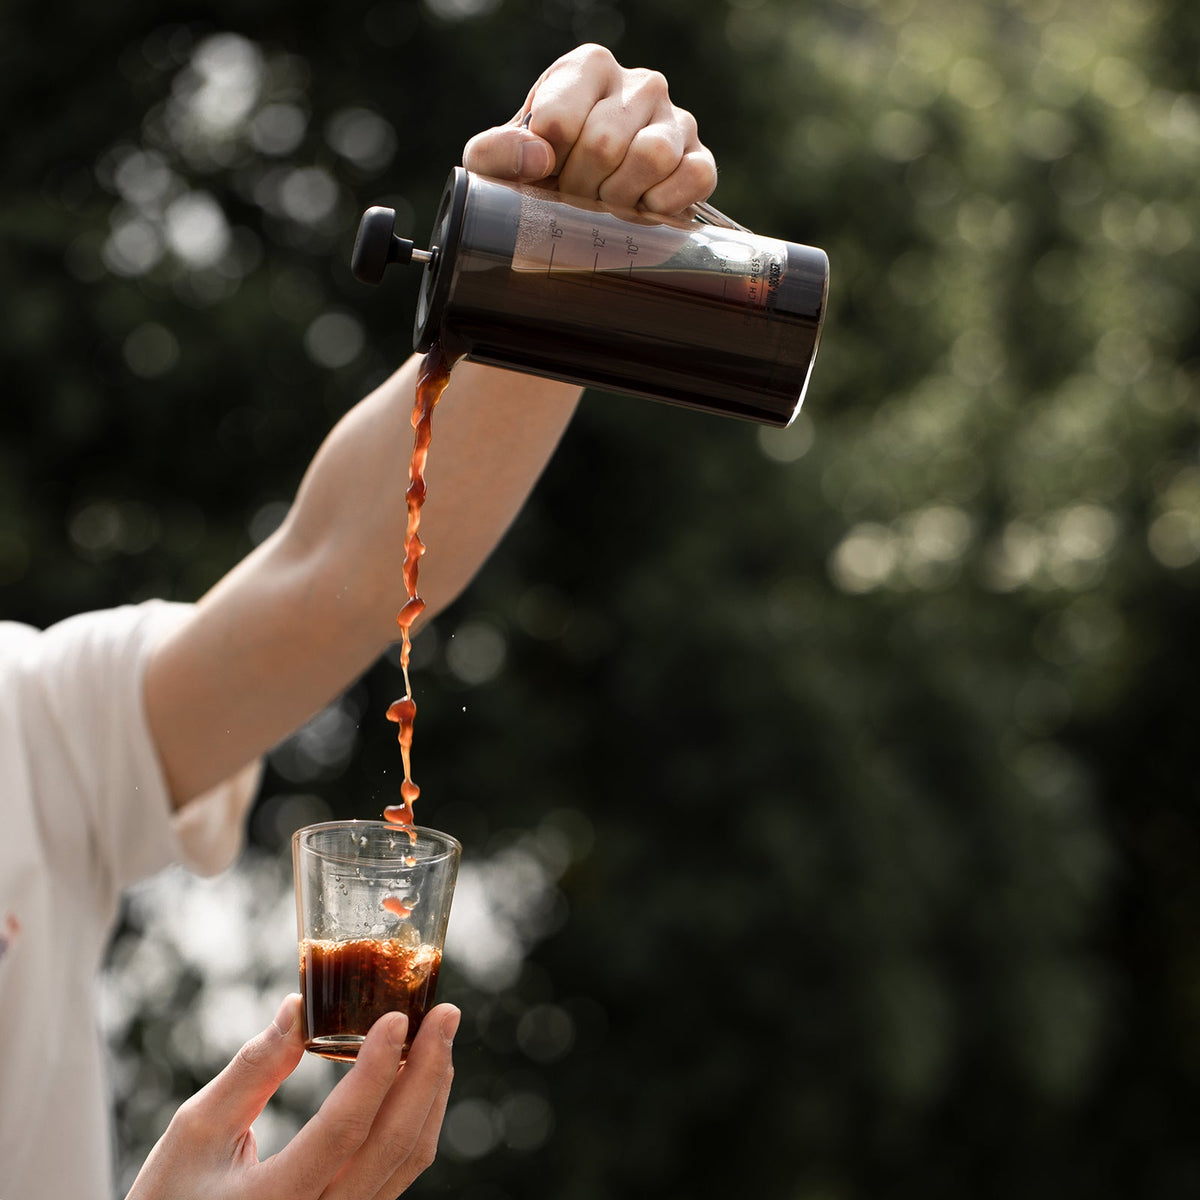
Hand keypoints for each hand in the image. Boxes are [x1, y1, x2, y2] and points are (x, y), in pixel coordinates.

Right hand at [125, 995, 457, 1199]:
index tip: (399, 1017)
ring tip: (439, 1036)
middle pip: (394, 1144)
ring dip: (430, 1094)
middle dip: (428, 1071)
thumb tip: (299, 1005)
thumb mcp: (195, 1133)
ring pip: (407, 1161)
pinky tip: (418, 1080)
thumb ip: (252, 1070)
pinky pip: (399, 1172)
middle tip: (446, 1013)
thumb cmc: (170, 1199)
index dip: (378, 1069)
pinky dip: (416, 1120)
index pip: (343, 1129)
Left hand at [462, 42, 715, 213]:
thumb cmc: (537, 177)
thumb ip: (494, 153)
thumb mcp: (496, 163)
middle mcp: (639, 83)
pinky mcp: (700, 158)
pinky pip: (695, 177)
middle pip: (605, 143)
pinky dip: (664, 204)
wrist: (578, 207)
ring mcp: (676, 119)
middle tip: (577, 197)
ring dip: (622, 197)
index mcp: (588, 67)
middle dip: (582, 187)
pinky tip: (643, 209)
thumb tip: (540, 155)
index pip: (560, 119)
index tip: (548, 174)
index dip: (550, 164)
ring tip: (608, 202)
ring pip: (653, 155)